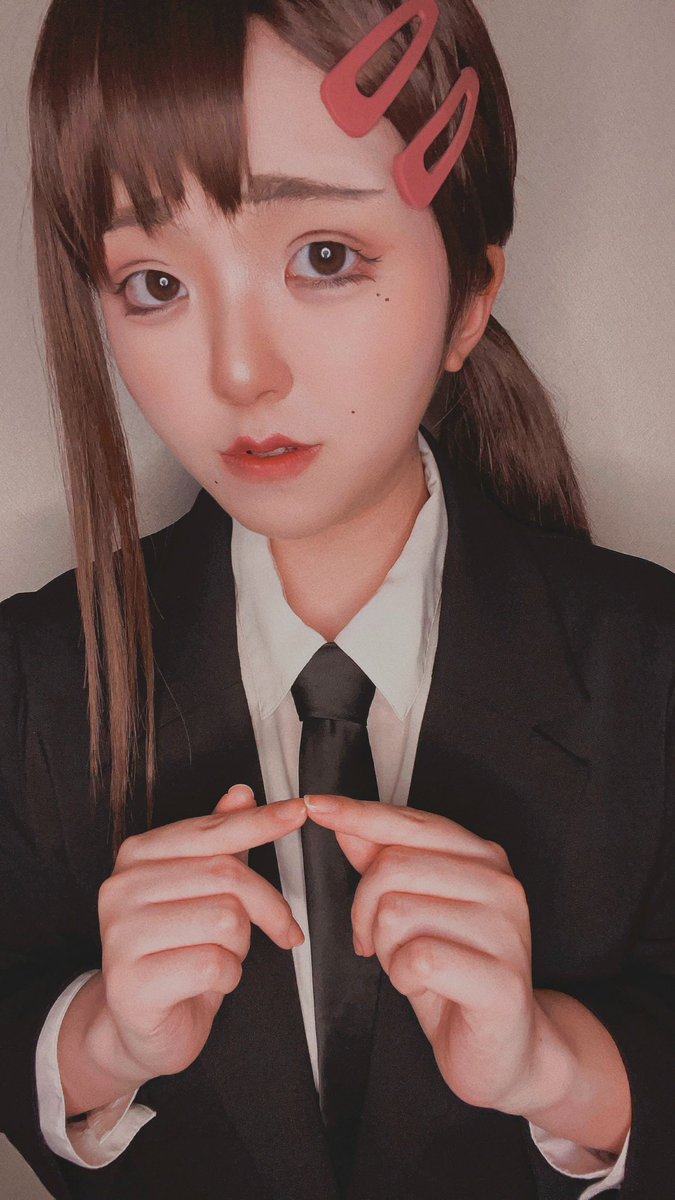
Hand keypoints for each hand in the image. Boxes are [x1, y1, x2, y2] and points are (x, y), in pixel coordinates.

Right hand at [94, 785, 306, 1083]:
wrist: (138, 1027)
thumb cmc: (176, 953)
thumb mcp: (200, 891)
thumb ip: (217, 841)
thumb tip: (241, 793)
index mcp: (137, 855)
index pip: (212, 832)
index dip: (260, 823)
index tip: (298, 812)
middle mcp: (121, 888)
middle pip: (227, 876)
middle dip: (266, 907)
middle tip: (280, 929)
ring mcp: (121, 935)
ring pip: (226, 920)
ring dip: (241, 946)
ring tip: (222, 956)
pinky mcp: (132, 982)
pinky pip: (215, 965)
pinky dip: (229, 977)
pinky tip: (209, 982)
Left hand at [304, 794, 547, 1113]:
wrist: (507, 1050)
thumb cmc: (457, 979)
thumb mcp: (413, 914)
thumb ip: (386, 865)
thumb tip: (349, 824)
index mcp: (482, 859)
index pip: (410, 822)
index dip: (358, 814)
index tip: (315, 806)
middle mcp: (500, 884)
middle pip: (392, 867)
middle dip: (365, 910)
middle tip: (376, 942)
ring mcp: (505, 930)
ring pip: (397, 912)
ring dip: (385, 948)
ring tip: (409, 966)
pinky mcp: (501, 979)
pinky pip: (418, 959)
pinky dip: (401, 977)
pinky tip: (420, 986)